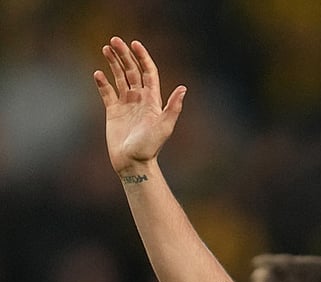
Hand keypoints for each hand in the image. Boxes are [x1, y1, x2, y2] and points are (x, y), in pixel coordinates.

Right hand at [93, 37, 185, 175]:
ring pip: (119, 78)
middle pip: (132, 71)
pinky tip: (98, 73)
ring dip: (113, 63)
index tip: (134, 43)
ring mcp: (126, 105)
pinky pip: (107, 93)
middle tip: (114, 40)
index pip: (148, 72)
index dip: (142, 57)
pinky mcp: (113, 112)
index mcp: (152, 100)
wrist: (133, 163)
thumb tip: (183, 88)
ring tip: (105, 48)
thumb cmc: (150, 147)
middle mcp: (140, 99)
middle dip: (124, 55)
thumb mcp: (164, 127)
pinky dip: (102, 82)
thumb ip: (173, 107)